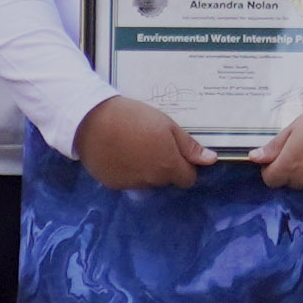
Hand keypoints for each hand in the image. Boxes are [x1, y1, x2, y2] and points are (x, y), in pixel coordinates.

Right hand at [70, 97, 211, 190]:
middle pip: (166, 180)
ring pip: (146, 181)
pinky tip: (117, 153)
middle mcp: (151, 181)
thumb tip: (211, 160)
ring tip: (131, 146)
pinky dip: (125, 171)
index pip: (187, 179)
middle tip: (150, 144)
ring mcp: (130, 185)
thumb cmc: (133, 117)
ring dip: (144, 169)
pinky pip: (126, 181)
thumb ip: (188, 146)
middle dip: (163, 166)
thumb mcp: (166, 124)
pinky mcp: (112, 184)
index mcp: (168, 166)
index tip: (174, 151)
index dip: (184, 166)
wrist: (91, 119)